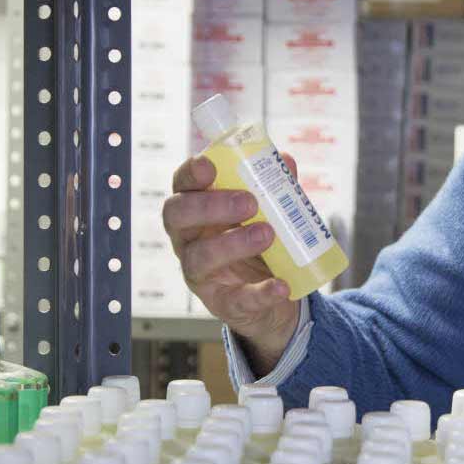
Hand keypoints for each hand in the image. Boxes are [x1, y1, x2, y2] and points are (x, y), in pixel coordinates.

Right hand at [163, 154, 300, 375]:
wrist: (275, 290)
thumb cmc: (260, 240)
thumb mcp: (268, 211)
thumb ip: (275, 187)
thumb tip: (285, 160)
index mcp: (196, 210)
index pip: (181, 187)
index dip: (189, 175)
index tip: (209, 167)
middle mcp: (188, 240)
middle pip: (178, 217)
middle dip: (210, 207)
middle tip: (249, 202)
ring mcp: (200, 274)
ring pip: (200, 258)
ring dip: (233, 244)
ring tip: (268, 234)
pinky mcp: (222, 303)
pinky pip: (236, 300)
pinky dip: (260, 293)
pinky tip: (281, 285)